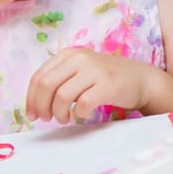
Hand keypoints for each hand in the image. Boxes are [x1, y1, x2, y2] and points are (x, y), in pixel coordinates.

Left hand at [25, 48, 159, 122]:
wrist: (141, 79)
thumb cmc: (106, 79)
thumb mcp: (80, 71)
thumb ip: (60, 79)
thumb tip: (34, 104)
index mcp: (70, 54)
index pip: (39, 76)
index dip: (31, 98)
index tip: (32, 114)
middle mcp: (81, 58)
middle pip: (46, 85)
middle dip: (41, 106)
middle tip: (46, 119)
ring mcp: (95, 70)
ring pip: (62, 96)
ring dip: (58, 113)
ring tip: (64, 119)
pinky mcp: (108, 85)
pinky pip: (82, 103)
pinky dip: (78, 114)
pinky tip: (81, 115)